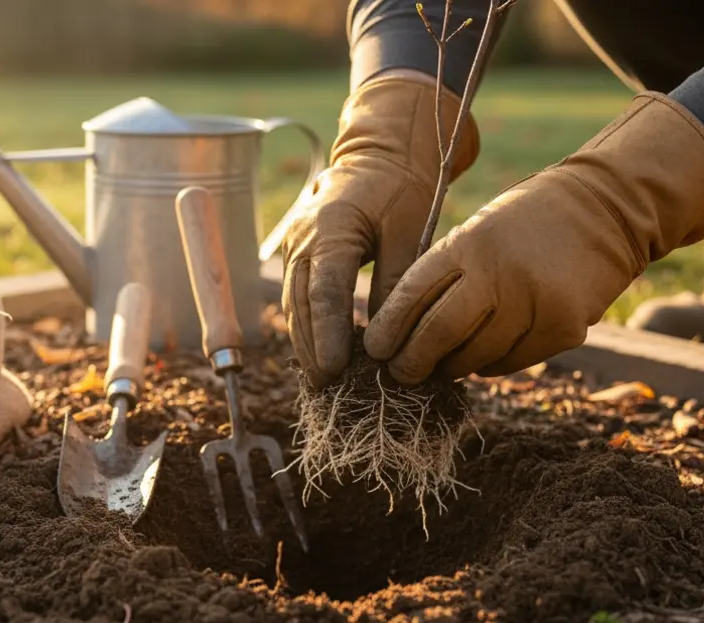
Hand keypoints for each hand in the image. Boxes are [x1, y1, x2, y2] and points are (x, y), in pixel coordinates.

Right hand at [281, 70, 478, 387]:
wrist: (381, 156)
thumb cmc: (402, 189)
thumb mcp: (409, 232)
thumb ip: (395, 280)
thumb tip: (390, 335)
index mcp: (332, 228)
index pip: (325, 291)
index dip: (328, 333)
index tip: (337, 368)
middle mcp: (304, 238)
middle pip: (301, 304)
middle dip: (312, 348)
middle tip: (327, 386)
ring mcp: (296, 246)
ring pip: (294, 304)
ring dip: (306, 342)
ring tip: (322, 380)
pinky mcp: (299, 254)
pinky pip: (299, 297)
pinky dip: (308, 326)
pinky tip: (322, 353)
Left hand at [364, 92, 703, 383]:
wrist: (604, 210)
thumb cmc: (524, 225)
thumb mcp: (476, 233)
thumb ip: (443, 277)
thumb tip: (401, 333)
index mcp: (468, 245)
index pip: (413, 295)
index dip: (388, 329)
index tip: (374, 350)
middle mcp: (499, 274)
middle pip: (438, 335)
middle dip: (412, 361)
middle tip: (400, 373)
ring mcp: (534, 303)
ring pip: (474, 357)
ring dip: (451, 366)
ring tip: (440, 365)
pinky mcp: (563, 328)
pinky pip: (510, 362)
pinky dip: (490, 364)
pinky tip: (483, 356)